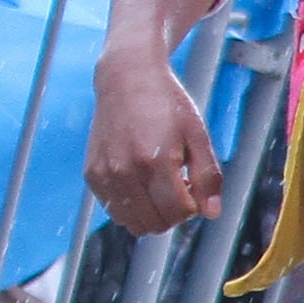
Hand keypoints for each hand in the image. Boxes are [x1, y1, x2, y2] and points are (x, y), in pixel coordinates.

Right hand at [85, 48, 221, 233]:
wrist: (126, 79)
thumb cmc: (167, 105)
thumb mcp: (197, 136)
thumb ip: (207, 177)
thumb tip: (212, 214)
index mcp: (154, 161)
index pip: (179, 212)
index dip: (193, 206)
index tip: (193, 186)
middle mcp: (125, 171)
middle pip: (157, 222)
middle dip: (175, 213)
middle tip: (179, 186)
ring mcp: (105, 174)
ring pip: (134, 223)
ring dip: (153, 213)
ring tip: (160, 184)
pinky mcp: (92, 174)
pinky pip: (115, 210)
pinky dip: (133, 206)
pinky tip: (142, 181)